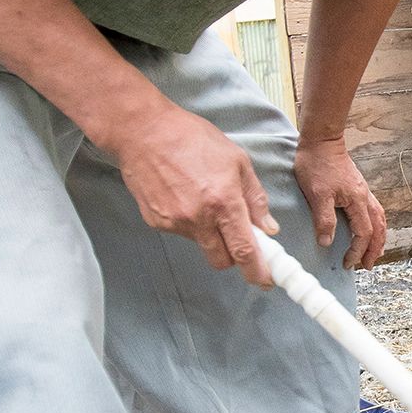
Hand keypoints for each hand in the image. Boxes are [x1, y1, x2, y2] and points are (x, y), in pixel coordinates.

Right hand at [116, 102, 277, 285]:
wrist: (143, 132)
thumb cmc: (192, 138)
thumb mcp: (236, 159)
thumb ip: (255, 197)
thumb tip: (268, 228)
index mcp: (224, 201)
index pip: (244, 250)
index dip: (257, 271)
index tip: (266, 281)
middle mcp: (199, 218)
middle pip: (222, 260)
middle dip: (234, 256)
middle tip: (238, 239)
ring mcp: (175, 222)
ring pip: (202, 245)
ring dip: (210, 234)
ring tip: (203, 199)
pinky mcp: (156, 222)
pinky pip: (181, 233)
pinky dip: (189, 222)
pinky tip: (183, 196)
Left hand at [293, 135, 386, 269]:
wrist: (322, 141)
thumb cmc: (317, 164)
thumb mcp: (317, 194)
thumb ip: (324, 220)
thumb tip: (328, 242)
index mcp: (357, 201)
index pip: (363, 233)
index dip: (357, 251)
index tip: (348, 263)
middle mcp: (365, 197)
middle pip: (378, 229)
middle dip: (374, 249)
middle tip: (367, 265)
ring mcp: (363, 192)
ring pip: (379, 220)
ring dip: (378, 238)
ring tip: (373, 252)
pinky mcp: (358, 188)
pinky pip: (374, 211)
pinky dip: (375, 225)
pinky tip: (369, 228)